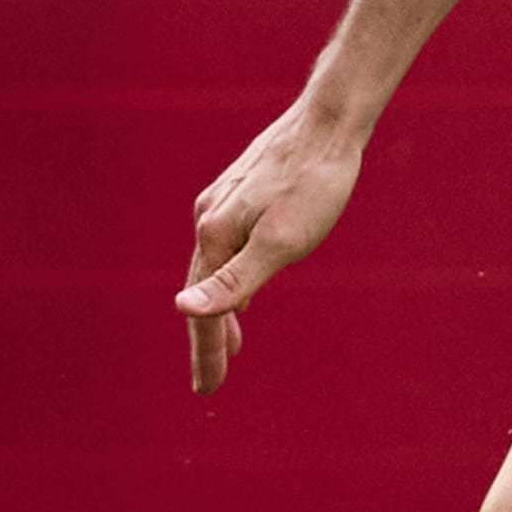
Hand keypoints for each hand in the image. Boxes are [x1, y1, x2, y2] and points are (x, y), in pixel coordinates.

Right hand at [177, 97, 370, 391]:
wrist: (329, 121)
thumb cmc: (315, 183)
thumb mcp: (282, 240)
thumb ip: (235, 279)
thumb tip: (182, 310)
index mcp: (214, 236)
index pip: (204, 310)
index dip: (207, 353)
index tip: (206, 390)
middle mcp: (209, 219)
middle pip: (203, 292)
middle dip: (208, 339)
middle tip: (211, 382)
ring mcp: (223, 204)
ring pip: (214, 268)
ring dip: (219, 310)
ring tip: (230, 346)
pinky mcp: (242, 192)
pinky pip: (226, 247)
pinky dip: (229, 278)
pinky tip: (244, 286)